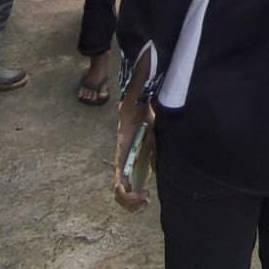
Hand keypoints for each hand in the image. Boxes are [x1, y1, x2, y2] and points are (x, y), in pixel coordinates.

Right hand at [113, 92, 155, 212]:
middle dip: (130, 203)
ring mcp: (129, 162)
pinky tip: (149, 190)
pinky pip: (134, 183)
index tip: (144, 195)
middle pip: (119, 191)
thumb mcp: (136, 99)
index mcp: (123, 152)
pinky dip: (138, 192)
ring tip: (146, 201)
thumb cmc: (135, 103)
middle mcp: (123, 161)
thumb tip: (145, 66)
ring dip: (133, 201)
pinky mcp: (138, 161)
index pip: (118, 181)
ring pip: (125, 190)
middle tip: (146, 200)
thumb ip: (138, 89)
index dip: (128, 195)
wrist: (137, 102)